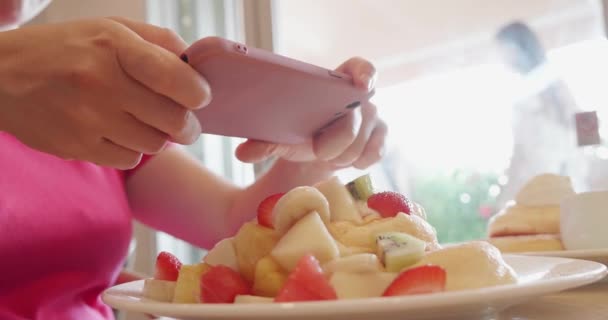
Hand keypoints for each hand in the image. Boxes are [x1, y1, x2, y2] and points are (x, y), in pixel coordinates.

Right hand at [0, 17, 210, 168]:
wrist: (1, 77)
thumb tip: (196, 63)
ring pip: (154, 144)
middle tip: (184, 122)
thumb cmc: (65, 49)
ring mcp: (87, 118)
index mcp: (114, 46)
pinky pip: (128, 160)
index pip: (176, 77)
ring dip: (158, 137)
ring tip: (145, 123)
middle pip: (173, 120)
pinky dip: (132, 150)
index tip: (200, 96)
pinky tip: (118, 133)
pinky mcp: (76, 146)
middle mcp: (101, 82)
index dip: (198, 93)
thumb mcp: (109, 29)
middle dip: (187, 124)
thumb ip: (158, 41)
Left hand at [235, 57, 386, 169]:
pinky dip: (358, 162)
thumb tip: (242, 153)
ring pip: (364, 141)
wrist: (313, 156)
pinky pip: (374, 154)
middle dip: (338, 140)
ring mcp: (374, 119)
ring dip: (343, 155)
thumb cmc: (298, 134)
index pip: (360, 68)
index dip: (365, 73)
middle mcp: (360, 98)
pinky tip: (344, 164)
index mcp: (336, 83)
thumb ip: (264, 140)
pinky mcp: (381, 140)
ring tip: (326, 156)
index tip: (361, 86)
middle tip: (319, 152)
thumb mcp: (280, 135)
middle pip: (359, 116)